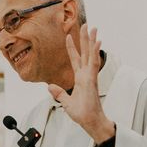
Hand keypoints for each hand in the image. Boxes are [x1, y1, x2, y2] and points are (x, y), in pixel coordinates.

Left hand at [48, 24, 114, 142]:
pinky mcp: (92, 80)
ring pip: (91, 55)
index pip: (75, 60)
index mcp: (80, 79)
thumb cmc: (82, 113)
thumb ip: (58, 93)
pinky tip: (97, 42)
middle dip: (85, 39)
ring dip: (92, 41)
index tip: (68, 37)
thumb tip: (49, 86)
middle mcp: (86, 75)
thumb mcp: (66, 102)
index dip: (72, 48)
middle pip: (85, 53)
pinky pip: (94, 63)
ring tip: (93, 28)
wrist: (90, 121)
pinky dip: (95, 52)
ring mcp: (90, 76)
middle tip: (86, 25)